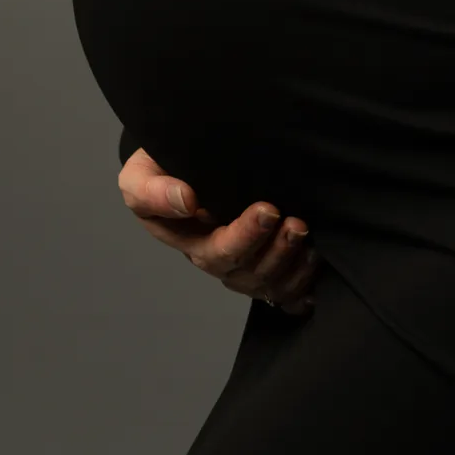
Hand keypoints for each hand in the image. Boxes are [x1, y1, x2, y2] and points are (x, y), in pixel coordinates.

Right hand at [117, 148, 320, 315]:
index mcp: (188, 240)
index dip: (245, 237)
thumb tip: (187, 201)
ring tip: (309, 240)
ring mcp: (241, 263)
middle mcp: (216, 257)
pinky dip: (301, 289)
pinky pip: (283, 294)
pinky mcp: (264, 265)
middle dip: (276, 252)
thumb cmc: (161, 167)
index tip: (268, 209)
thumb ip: (152, 191)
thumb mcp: (140, 175)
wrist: (181, 160)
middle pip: (247, 272)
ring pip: (269, 284)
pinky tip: (313, 269)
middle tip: (296, 224)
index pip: (217, 250)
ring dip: (293, 267)